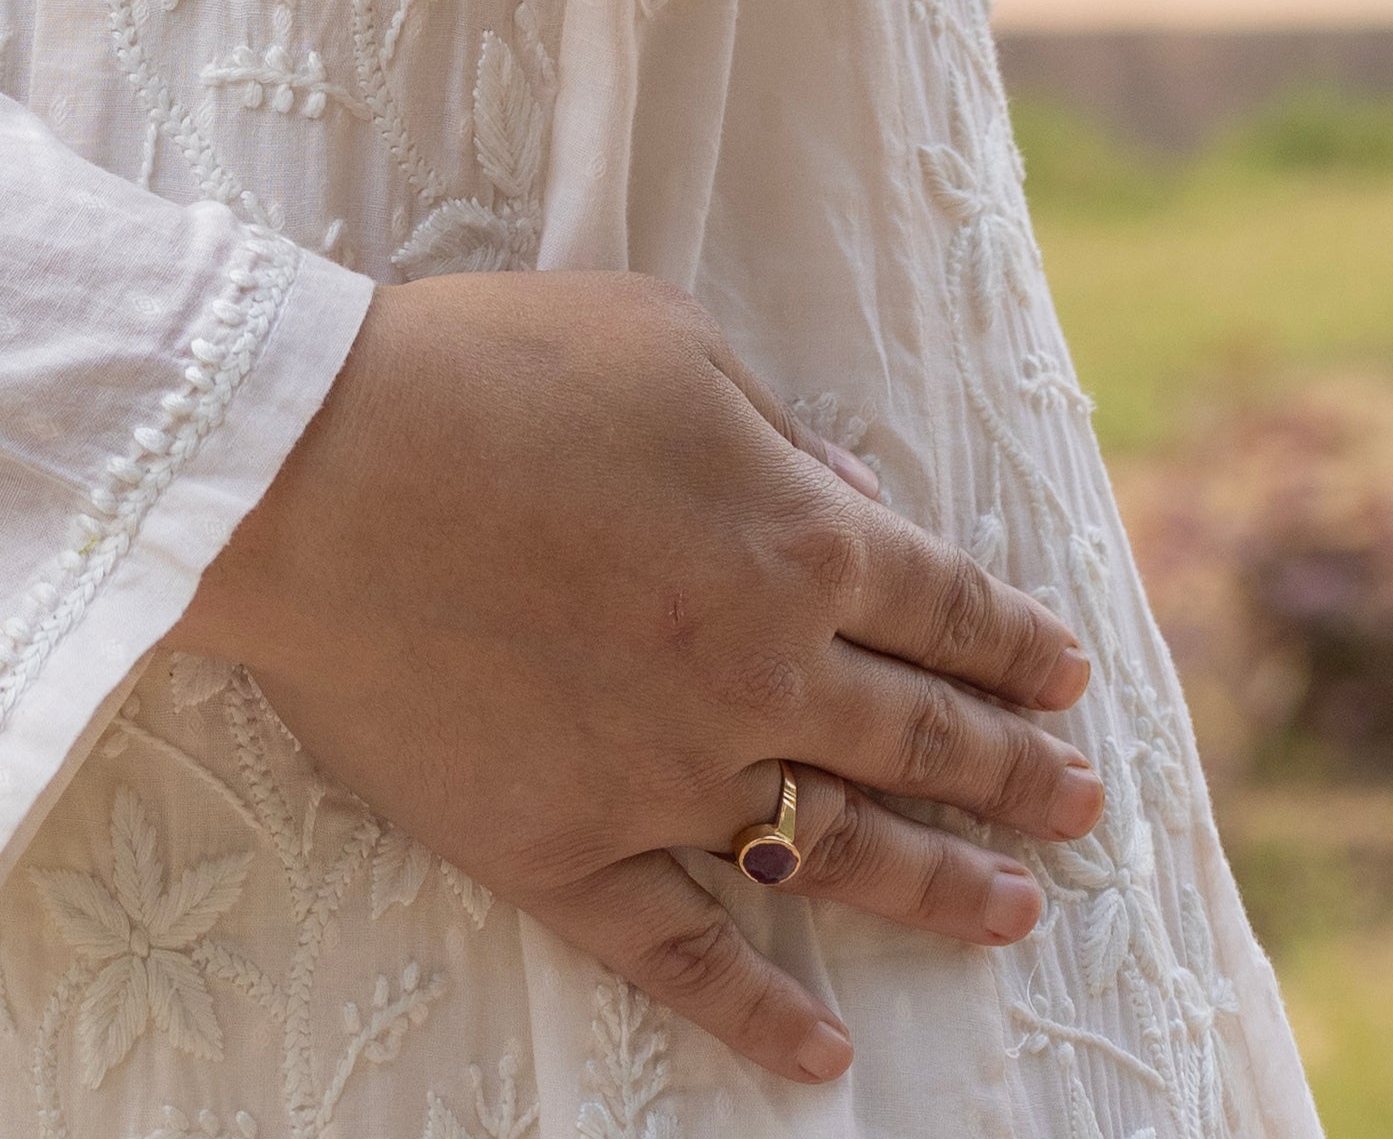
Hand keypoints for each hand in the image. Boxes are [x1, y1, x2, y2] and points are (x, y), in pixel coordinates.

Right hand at [178, 273, 1103, 1090]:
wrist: (312, 465)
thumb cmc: (484, 369)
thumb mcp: (662, 340)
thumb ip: (778, 434)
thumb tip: (852, 504)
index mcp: (792, 541)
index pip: (943, 604)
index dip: (1013, 642)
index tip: (1067, 678)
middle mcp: (756, 676)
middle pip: (919, 741)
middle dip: (1013, 774)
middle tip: (1080, 803)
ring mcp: (665, 781)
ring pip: (838, 856)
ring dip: (940, 889)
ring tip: (1015, 911)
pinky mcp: (565, 853)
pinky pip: (680, 956)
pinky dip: (755, 1013)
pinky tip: (821, 1052)